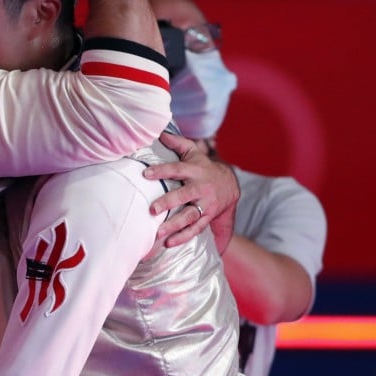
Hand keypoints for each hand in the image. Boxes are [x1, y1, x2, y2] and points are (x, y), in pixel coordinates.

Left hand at [142, 131, 238, 249]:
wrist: (230, 185)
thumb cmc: (204, 168)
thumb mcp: (194, 153)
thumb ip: (178, 143)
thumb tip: (161, 133)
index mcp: (195, 171)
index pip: (177, 169)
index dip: (162, 171)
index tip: (146, 174)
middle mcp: (201, 188)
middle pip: (185, 196)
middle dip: (169, 202)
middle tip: (152, 209)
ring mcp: (205, 205)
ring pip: (190, 216)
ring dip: (175, 225)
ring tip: (159, 233)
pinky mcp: (207, 218)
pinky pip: (196, 229)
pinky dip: (183, 237)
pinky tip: (169, 243)